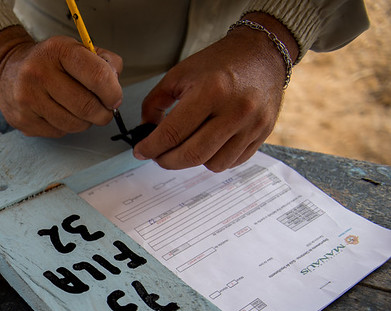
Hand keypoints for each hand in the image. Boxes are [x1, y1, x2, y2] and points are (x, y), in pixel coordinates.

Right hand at [0, 26, 123, 137]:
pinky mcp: (23, 119)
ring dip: (85, 122)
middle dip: (103, 113)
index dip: (113, 92)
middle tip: (104, 111)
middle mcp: (39, 73)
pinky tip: (60, 114)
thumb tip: (115, 89)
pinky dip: (66, 127)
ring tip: (81, 111)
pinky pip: (58, 132)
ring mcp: (28, 98)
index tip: (115, 99)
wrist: (8, 70)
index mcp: (58, 50)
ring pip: (74, 124)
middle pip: (86, 106)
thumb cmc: (49, 62)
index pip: (97, 76)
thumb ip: (104, 63)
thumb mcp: (77, 49)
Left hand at [134, 13, 298, 171]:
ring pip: (212, 164)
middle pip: (192, 155)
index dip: (151, 147)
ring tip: (184, 147)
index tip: (140, 152)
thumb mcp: (179, 74)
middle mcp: (235, 110)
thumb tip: (145, 132)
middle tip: (157, 156)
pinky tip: (207, 145)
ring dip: (192, 162)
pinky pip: (232, 161)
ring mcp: (252, 125)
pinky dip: (214, 159)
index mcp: (211, 91)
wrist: (262, 52)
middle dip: (167, 161)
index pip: (172, 133)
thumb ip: (155, 103)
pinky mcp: (263, 134)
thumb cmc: (219, 62)